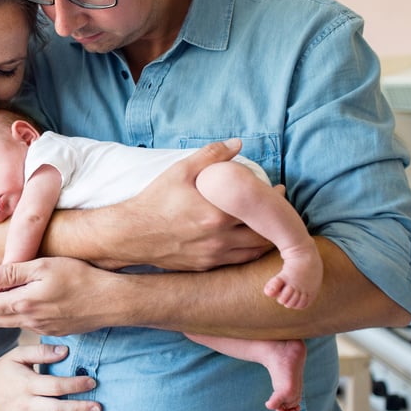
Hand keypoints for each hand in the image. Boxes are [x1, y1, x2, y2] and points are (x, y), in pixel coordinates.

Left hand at [0, 257, 121, 335]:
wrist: (110, 301)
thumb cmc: (79, 278)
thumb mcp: (42, 267)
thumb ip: (12, 274)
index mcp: (23, 304)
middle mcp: (30, 321)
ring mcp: (43, 328)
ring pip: (12, 323)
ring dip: (1, 310)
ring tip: (3, 293)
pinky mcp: (56, 330)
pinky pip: (29, 325)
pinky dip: (19, 314)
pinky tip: (28, 301)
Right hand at [0, 342, 101, 410]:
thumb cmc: (3, 370)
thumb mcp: (18, 354)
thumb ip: (41, 351)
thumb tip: (65, 350)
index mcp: (27, 384)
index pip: (55, 386)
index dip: (75, 384)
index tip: (92, 382)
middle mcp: (26, 404)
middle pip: (56, 409)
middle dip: (79, 409)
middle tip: (98, 408)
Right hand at [97, 139, 272, 271]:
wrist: (130, 234)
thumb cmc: (155, 201)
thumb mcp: (181, 171)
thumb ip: (211, 155)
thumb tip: (238, 144)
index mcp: (218, 214)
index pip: (259, 210)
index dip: (274, 201)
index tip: (279, 191)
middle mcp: (220, 239)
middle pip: (263, 234)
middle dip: (276, 222)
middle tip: (280, 210)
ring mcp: (214, 255)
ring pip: (254, 252)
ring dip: (267, 239)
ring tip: (270, 225)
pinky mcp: (206, 266)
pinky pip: (238, 261)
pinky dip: (250, 251)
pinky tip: (250, 240)